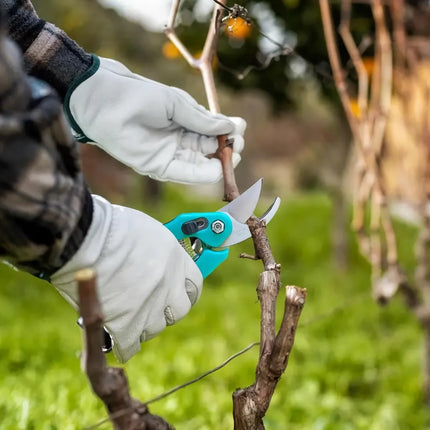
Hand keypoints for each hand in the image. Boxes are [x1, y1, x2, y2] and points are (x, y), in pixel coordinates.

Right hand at [50, 195, 202, 362]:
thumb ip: (159, 254)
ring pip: (154, 328)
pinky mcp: (126, 324)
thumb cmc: (110, 227)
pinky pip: (131, 345)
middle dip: (167, 309)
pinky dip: (125, 343)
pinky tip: (118, 336)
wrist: (84, 238)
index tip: (177, 293)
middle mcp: (168, 286)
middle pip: (179, 311)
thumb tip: (158, 265)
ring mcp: (149, 307)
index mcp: (176, 260)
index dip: (186, 291)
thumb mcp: (148, 232)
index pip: (195, 286)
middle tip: (152, 305)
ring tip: (128, 314)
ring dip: (143, 323)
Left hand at [64, 55, 245, 183]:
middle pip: (210, 148)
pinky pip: (185, 173)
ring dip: (219, 162)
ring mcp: (170, 154)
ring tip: (233, 156)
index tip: (240, 128)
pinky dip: (202, 174)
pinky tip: (217, 169)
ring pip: (201, 163)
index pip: (212, 130)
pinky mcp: (159, 167)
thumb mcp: (176, 104)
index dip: (228, 131)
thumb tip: (230, 127)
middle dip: (227, 147)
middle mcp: (180, 138)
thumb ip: (202, 120)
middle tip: (238, 145)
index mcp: (185, 120)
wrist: (105, 103)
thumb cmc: (140, 96)